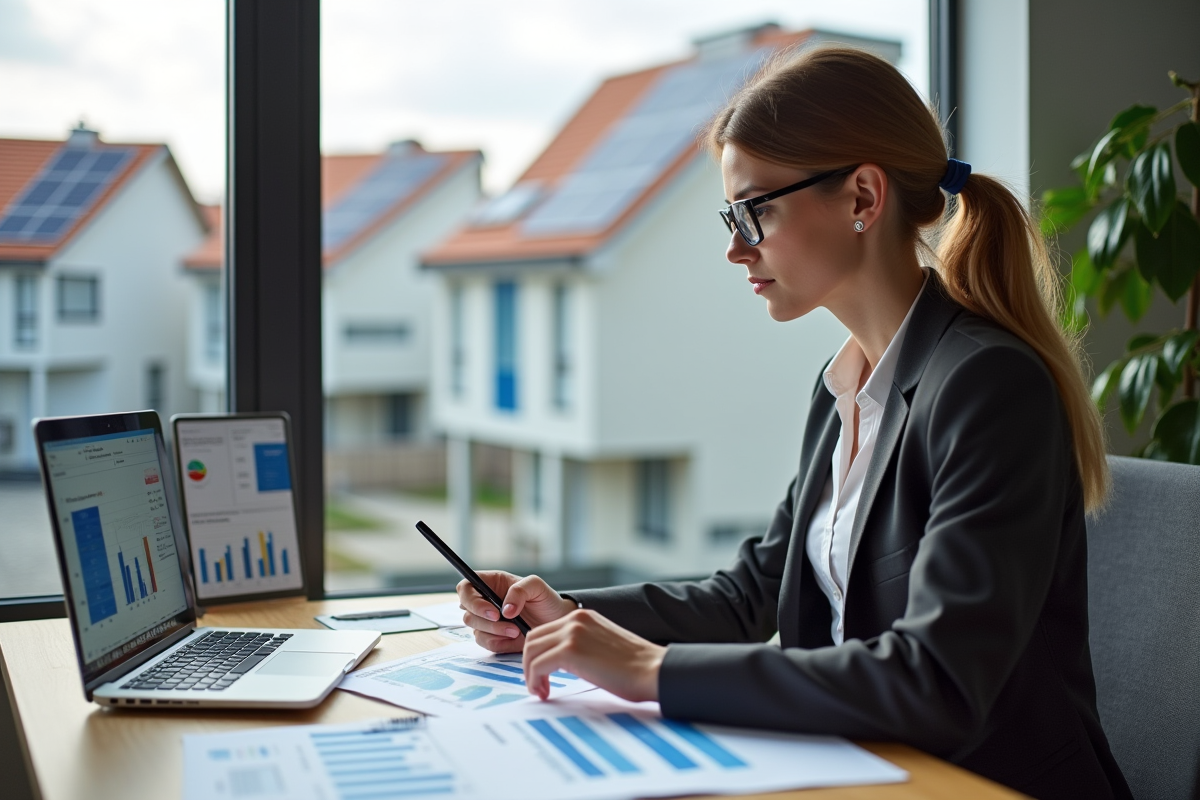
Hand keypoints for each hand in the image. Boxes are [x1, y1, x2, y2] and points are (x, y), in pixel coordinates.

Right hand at [456, 571, 575, 652]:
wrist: (556, 622)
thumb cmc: (545, 599)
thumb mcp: (536, 586)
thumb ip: (519, 591)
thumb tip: (505, 610)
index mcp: (490, 583)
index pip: (466, 588)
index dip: (471, 600)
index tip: (492, 611)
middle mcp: (484, 602)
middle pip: (467, 612)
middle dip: (485, 621)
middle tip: (507, 622)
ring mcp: (487, 621)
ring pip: (475, 630)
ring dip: (495, 632)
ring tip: (516, 630)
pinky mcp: (493, 638)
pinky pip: (486, 644)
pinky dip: (499, 642)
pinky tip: (514, 638)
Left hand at [523, 609, 664, 702]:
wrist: (652, 670)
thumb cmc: (635, 667)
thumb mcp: (602, 645)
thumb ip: (582, 646)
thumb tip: (563, 663)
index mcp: (583, 617)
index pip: (545, 631)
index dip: (538, 654)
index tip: (542, 674)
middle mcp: (575, 619)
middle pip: (533, 638)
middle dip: (529, 663)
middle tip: (536, 684)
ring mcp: (572, 633)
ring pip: (531, 650)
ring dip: (530, 673)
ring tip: (540, 690)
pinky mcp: (570, 650)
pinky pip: (538, 665)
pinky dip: (535, 680)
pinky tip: (545, 692)